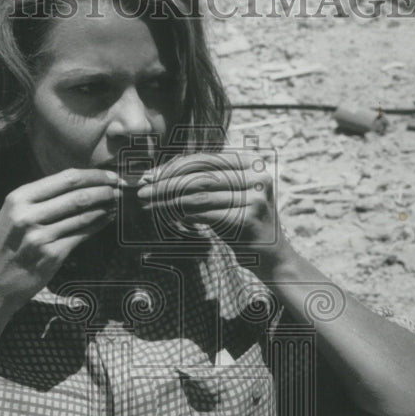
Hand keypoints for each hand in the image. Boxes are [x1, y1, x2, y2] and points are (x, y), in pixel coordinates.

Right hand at [0, 167, 119, 319]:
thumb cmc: (4, 248)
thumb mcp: (12, 215)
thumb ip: (40, 200)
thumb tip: (80, 184)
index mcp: (18, 198)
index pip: (65, 178)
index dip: (94, 175)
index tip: (112, 176)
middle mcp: (27, 215)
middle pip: (78, 195)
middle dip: (106, 189)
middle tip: (123, 188)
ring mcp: (40, 236)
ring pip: (83, 215)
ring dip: (106, 208)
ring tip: (118, 204)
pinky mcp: (51, 256)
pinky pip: (82, 235)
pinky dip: (98, 226)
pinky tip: (107, 221)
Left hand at [135, 151, 292, 267]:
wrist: (271, 256)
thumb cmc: (240, 223)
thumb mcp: (225, 195)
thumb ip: (202, 181)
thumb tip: (159, 174)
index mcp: (251, 161)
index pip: (205, 159)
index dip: (174, 166)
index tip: (150, 176)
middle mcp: (257, 175)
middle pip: (200, 176)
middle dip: (167, 183)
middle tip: (143, 191)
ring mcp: (255, 196)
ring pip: (200, 194)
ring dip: (169, 200)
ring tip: (148, 204)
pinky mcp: (249, 217)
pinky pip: (207, 213)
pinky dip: (183, 214)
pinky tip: (166, 215)